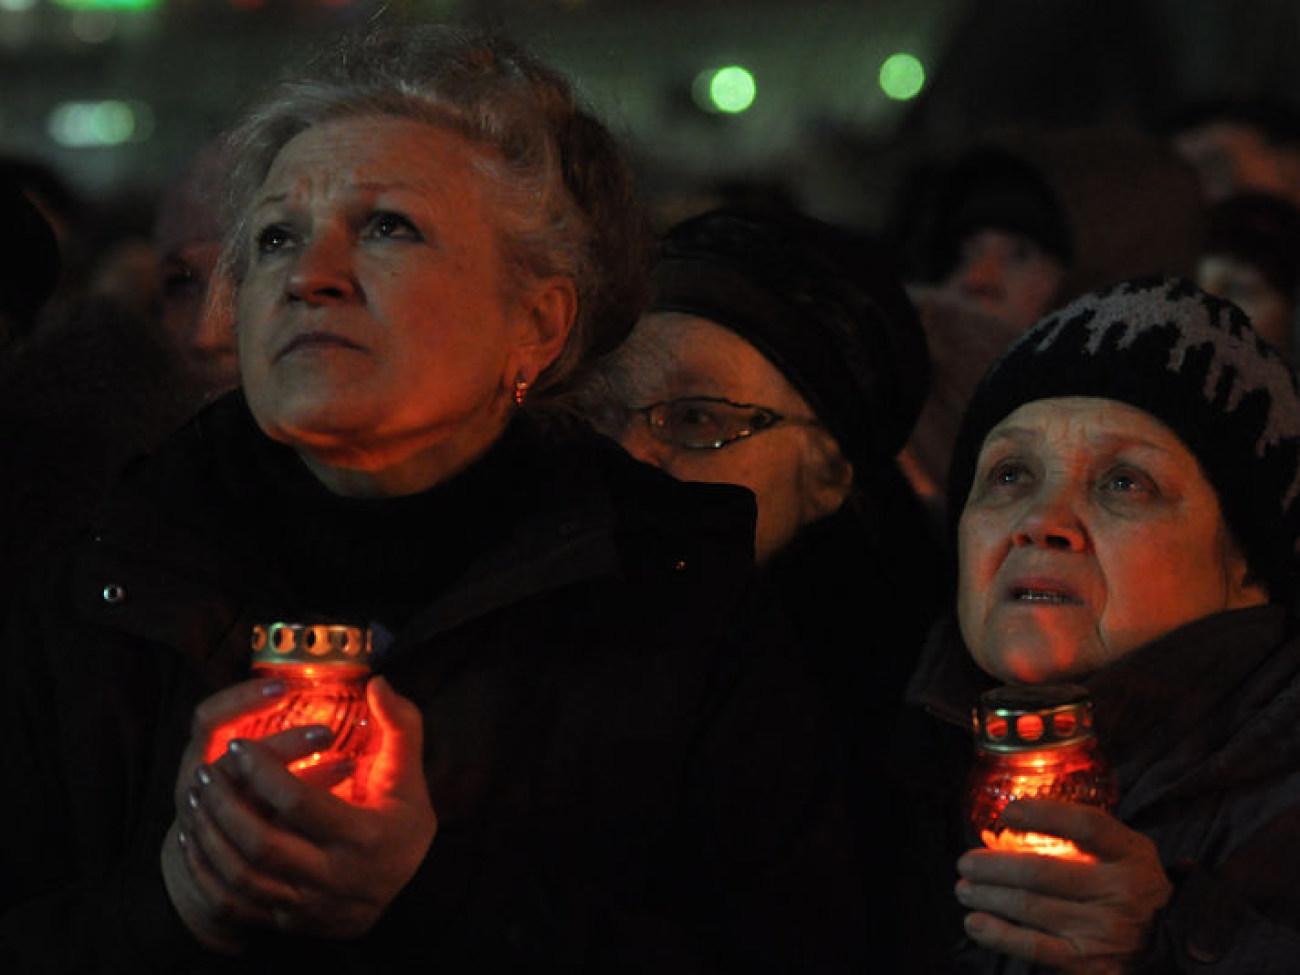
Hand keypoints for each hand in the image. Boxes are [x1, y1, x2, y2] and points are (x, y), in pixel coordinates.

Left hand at [161, 676, 435, 951]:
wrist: (399, 888)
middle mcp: (334, 876)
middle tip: (206, 771)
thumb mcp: (408, 775)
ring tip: (197, 798)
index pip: (300, 802)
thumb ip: (400, 727)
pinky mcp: (288, 920)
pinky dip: (209, 871)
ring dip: (210, 836)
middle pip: (261, 844)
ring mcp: (308, 904)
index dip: (263, 770)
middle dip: (225, 804)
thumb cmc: (401, 822)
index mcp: (364, 836)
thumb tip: (378, 684)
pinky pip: (234, 902)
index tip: (240, 744)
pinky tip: (198, 840)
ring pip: (240, 876)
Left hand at [955, 800, 1172, 973]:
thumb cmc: (1133, 888)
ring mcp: (1105, 930)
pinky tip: (975, 922)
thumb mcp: (1126, 853)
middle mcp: (1120, 892)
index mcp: (1131, 855)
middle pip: (1042, 872)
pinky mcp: (1090, 963)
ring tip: (965, 888)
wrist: (1172, 946)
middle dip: (993, 866)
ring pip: (1030, 907)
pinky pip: (1034, 946)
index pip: (1086, 826)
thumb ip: (1084, 835)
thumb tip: (1013, 820)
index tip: (1007, 812)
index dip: (1043, 815)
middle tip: (966, 862)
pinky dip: (998, 934)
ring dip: (987, 895)